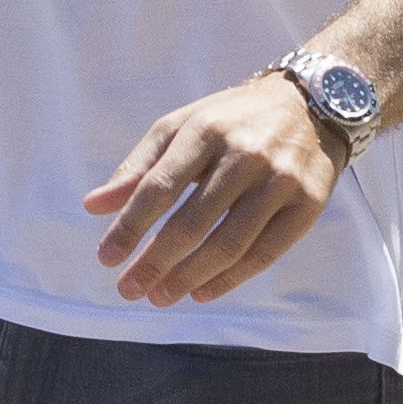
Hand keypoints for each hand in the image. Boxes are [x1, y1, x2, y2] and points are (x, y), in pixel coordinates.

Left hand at [84, 73, 340, 308]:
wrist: (308, 106)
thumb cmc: (230, 121)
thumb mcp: (180, 126)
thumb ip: (138, 166)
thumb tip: (93, 206)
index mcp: (204, 130)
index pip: (159, 187)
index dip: (130, 227)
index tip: (107, 258)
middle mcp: (244, 154)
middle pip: (192, 222)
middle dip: (155, 261)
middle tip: (129, 289)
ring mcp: (280, 180)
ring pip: (229, 243)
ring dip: (189, 277)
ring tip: (160, 297)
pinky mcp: (308, 204)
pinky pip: (265, 253)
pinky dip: (230, 279)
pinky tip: (202, 293)